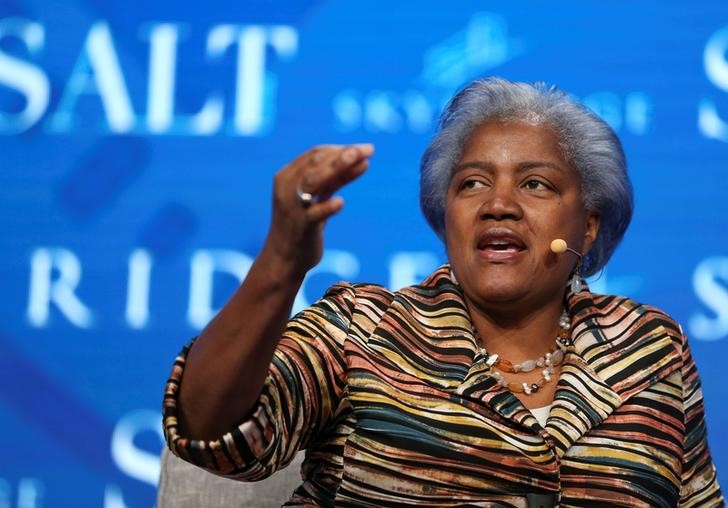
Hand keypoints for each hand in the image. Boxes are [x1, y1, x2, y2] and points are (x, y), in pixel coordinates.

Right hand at [264, 144, 373, 276]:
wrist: (285, 259)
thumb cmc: (303, 225)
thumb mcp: (319, 198)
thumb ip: (336, 180)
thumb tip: (364, 161)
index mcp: (288, 176)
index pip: (315, 154)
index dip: (341, 149)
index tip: (364, 149)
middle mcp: (287, 187)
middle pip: (316, 163)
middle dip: (344, 154)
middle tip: (368, 149)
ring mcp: (292, 207)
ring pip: (314, 181)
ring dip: (337, 168)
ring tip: (360, 160)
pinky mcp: (299, 226)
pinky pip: (313, 214)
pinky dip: (327, 207)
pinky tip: (341, 203)